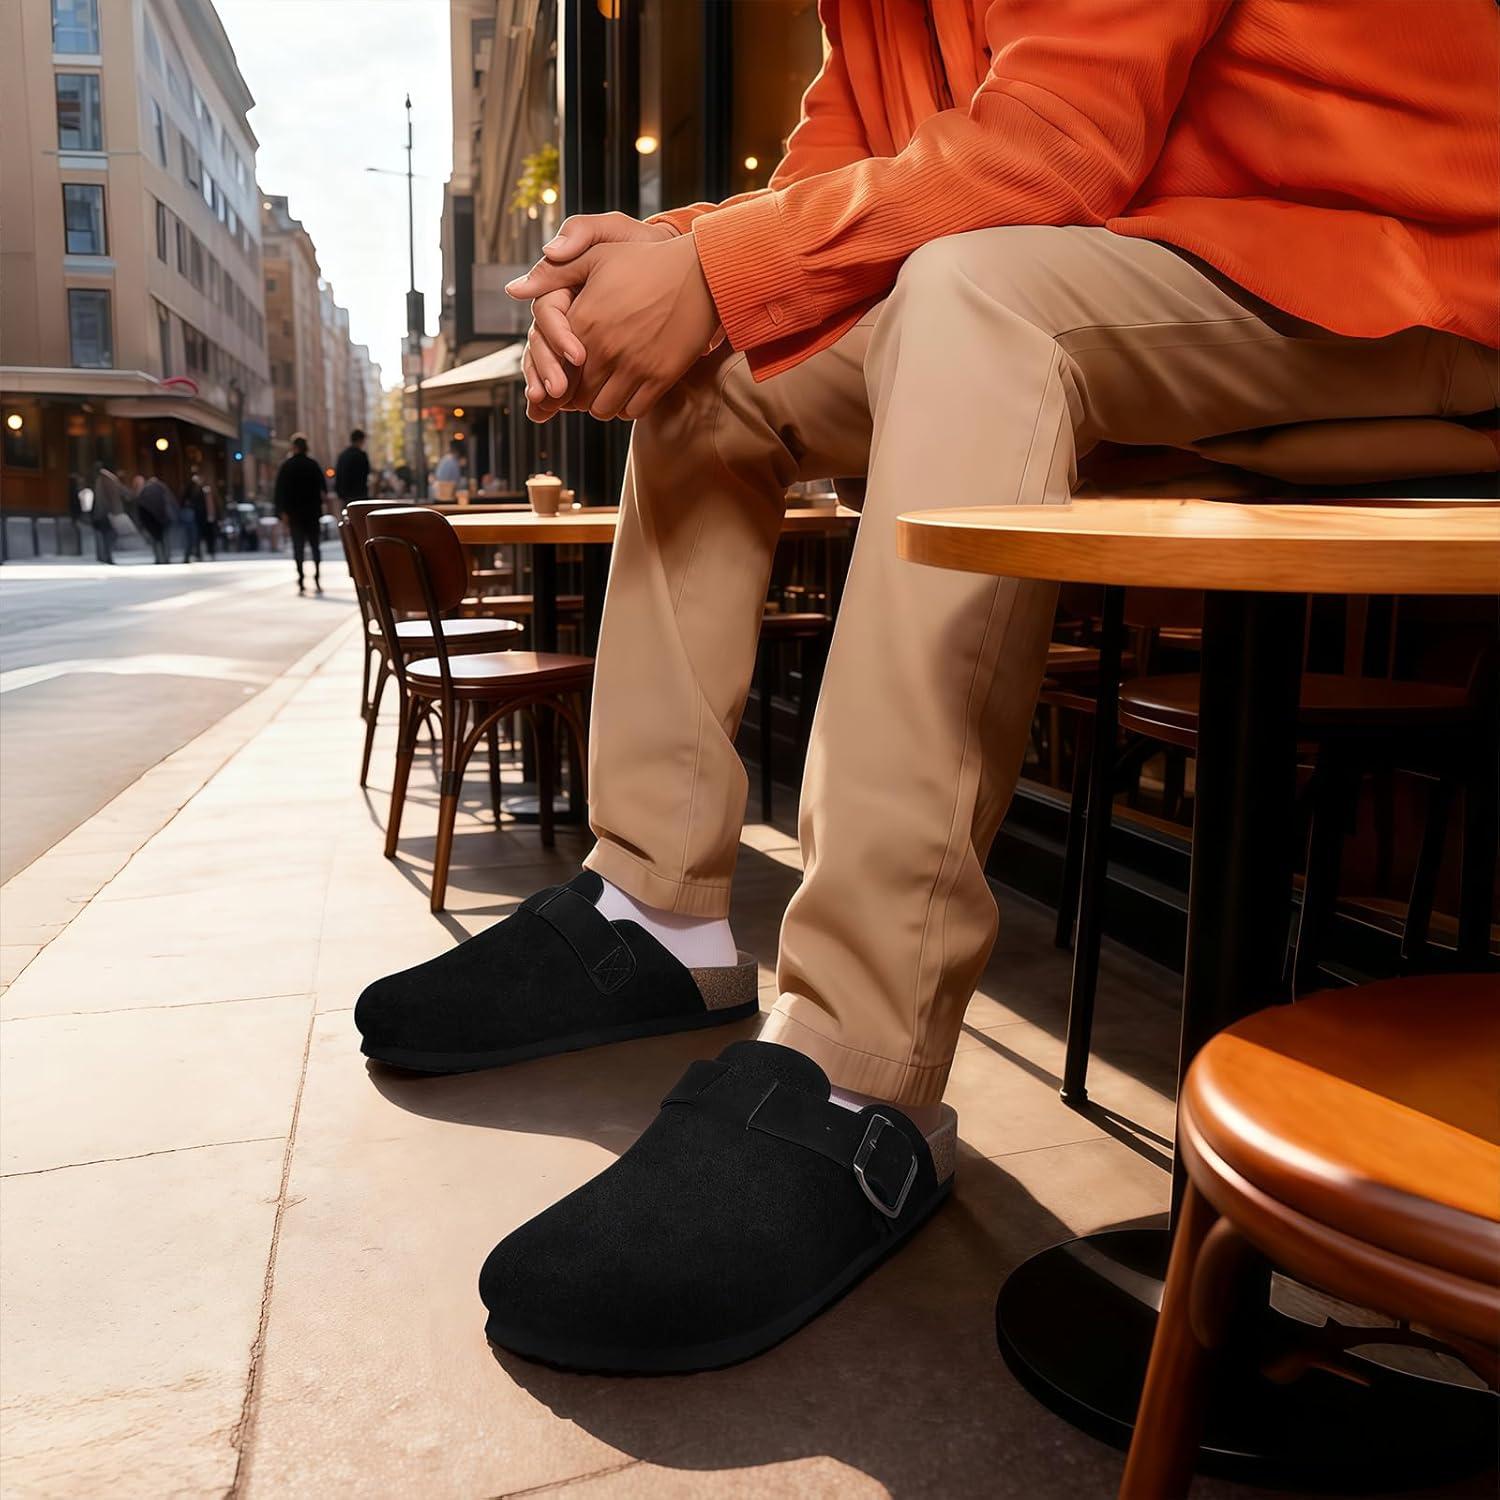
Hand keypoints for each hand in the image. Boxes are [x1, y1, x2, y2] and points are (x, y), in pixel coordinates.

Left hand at [509, 233, 719, 421]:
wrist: (702, 274)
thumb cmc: (645, 262)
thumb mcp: (596, 257)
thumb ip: (552, 275)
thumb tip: (512, 290)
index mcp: (585, 321)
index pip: (555, 367)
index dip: (554, 378)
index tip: (559, 378)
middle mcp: (606, 348)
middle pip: (576, 395)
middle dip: (575, 395)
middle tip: (583, 386)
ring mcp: (634, 366)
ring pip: (602, 409)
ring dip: (599, 403)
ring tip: (605, 389)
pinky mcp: (660, 377)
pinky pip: (632, 411)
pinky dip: (625, 407)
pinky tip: (628, 392)